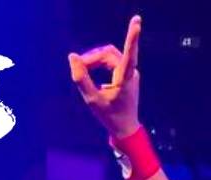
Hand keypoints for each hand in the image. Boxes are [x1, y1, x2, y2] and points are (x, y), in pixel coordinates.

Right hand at [69, 16, 142, 137]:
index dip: (132, 36)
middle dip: (92, 57)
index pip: (129, 54)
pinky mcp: (128, 73)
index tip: (137, 21)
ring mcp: (131, 72)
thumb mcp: (91, 99)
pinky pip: (111, 60)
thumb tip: (73, 56)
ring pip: (109, 55)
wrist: (124, 128)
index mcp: (125, 79)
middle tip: (78, 66)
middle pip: (108, 53)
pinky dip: (98, 63)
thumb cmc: (109, 116)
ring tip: (82, 69)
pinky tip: (89, 70)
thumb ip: (81, 78)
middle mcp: (131, 73)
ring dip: (94, 60)